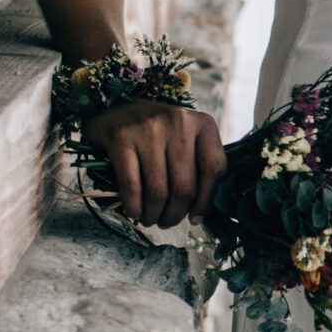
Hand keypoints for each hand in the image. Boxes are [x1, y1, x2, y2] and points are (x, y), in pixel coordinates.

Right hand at [82, 98, 227, 229]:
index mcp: (202, 124)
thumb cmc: (159, 134)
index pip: (214, 169)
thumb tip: (199, 214)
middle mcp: (178, 122)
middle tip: (167, 222)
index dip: (206, 201)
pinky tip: (134, 211)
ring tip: (150, 219)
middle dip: (175, 214)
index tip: (194, 217)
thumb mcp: (188, 140)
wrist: (117, 109)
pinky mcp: (121, 138)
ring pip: (158, 190)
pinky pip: (131, 184)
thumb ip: (200, 168)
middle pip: (184, 186)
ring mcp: (148, 129)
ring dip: (154, 214)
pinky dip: (134, 206)